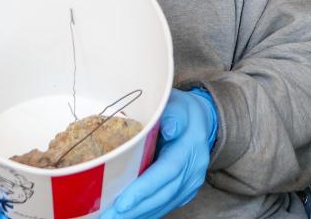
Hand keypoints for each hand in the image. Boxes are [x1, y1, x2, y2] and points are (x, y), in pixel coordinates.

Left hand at [101, 88, 216, 218]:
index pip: (167, 171)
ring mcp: (191, 182)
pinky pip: (165, 205)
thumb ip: (172, 114)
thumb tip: (169, 128)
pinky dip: (145, 212)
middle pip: (164, 194)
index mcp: (190, 146)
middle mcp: (194, 168)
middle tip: (108, 216)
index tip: (122, 203)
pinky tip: (127, 216)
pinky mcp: (185, 190)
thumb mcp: (176, 104)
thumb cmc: (180, 110)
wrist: (201, 120)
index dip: (144, 188)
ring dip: (138, 214)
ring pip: (164, 203)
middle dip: (135, 208)